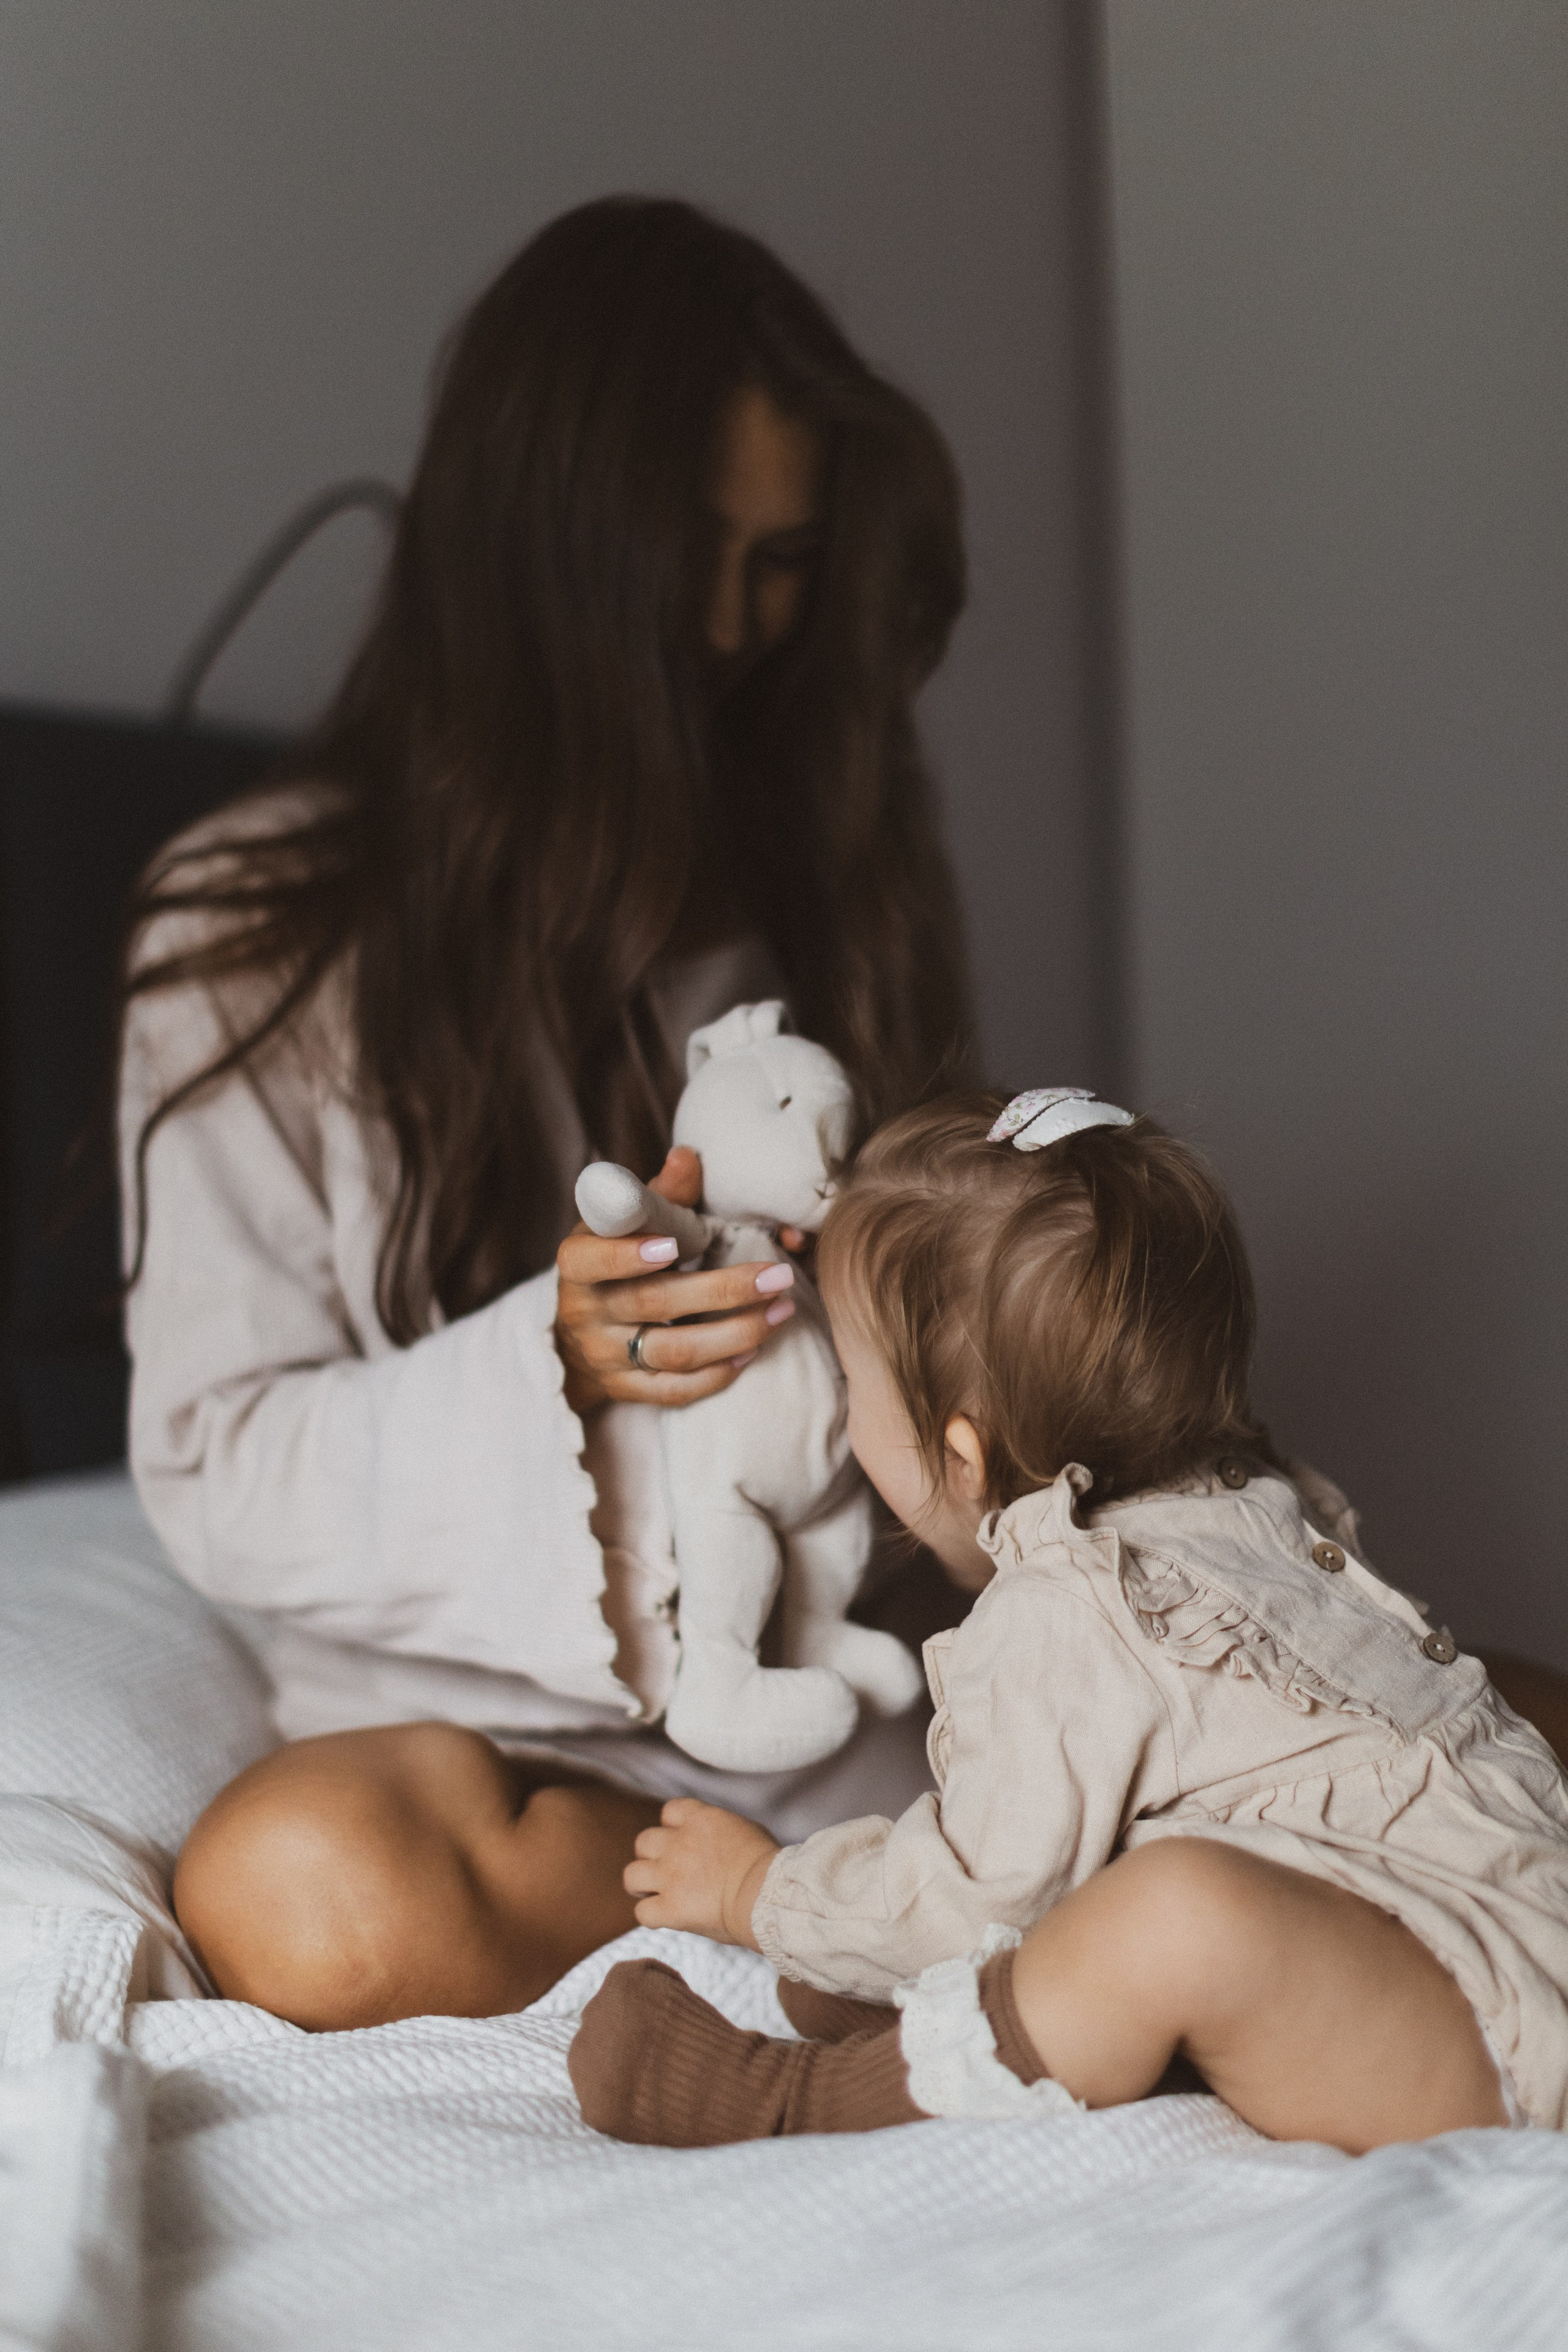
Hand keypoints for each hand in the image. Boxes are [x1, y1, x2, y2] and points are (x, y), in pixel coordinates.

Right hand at [554, 1146, 799, 1414]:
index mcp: (578, 1263)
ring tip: (780, 1311)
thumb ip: (657, 1194)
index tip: (674, 1246)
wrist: (578, 1331)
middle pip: (654, 1304)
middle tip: (776, 1276)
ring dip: (734, 1334)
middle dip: (722, 1291)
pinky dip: (717, 1375)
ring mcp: (605, 1357)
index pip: (595, 1261)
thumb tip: (689, 1156)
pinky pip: (674, 1390)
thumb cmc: (610, 1260)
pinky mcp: (625, 1390)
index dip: (629, 1255)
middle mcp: (586, 1313)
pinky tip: (754, 1351)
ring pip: (673, 1353)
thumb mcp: (620, 1223)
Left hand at [623, 1799, 780, 1947]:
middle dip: (652, 1856)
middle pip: (644, 1842)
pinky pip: (642, 1913)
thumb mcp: (746, 1831)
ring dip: (641, 1884)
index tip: (684, 1842)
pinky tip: (666, 1918)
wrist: (766, 1893)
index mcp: (700, 1819)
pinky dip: (652, 1916)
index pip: (670, 1811)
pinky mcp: (669, 1907)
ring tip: (654, 1895)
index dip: (673, 1828)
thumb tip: (720, 1845)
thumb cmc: (769, 1865)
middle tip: (667, 1872)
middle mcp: (678, 1843)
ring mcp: (669, 1876)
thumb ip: (722, 1833)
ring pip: (631, 1874)